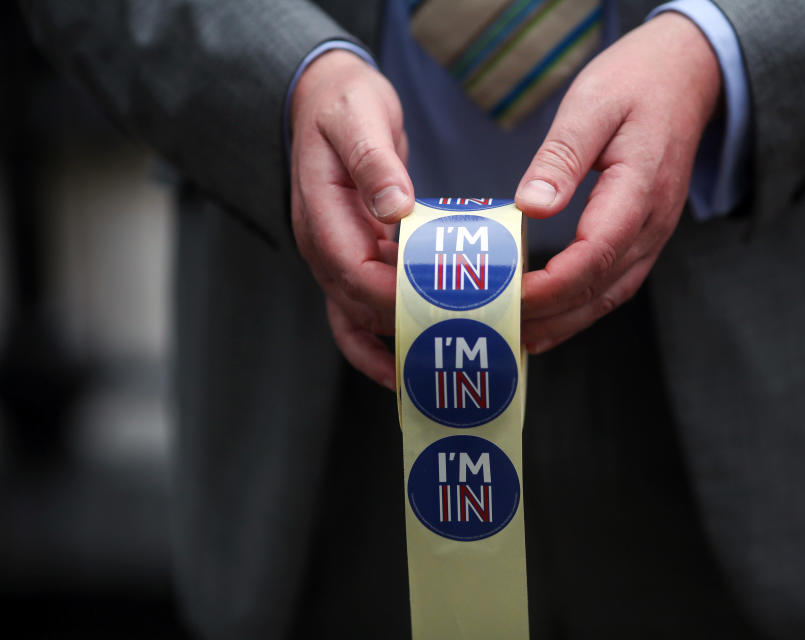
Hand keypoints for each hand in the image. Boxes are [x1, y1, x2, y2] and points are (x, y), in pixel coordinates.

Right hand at [290, 50, 413, 389]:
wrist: (324, 99)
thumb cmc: (343, 105)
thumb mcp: (358, 118)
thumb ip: (374, 162)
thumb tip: (395, 209)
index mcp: (320, 216)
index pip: (353, 272)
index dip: (393, 297)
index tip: (441, 309)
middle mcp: (322, 246)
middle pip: (358, 305)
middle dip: (406, 326)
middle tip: (459, 344)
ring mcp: (335, 256)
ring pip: (357, 318)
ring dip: (396, 342)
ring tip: (440, 367)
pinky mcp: (352, 258)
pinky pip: (360, 311)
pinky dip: (383, 338)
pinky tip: (412, 357)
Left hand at [516, 13, 720, 352]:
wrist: (686, 75)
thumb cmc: (636, 82)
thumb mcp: (592, 103)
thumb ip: (562, 157)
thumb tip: (532, 206)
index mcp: (639, 189)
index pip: (596, 252)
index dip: (553, 284)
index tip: (511, 295)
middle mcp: (652, 222)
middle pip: (601, 285)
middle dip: (550, 312)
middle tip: (499, 321)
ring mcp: (653, 233)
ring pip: (611, 293)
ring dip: (567, 320)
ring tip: (521, 337)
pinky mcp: (645, 235)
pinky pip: (616, 283)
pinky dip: (584, 307)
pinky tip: (553, 319)